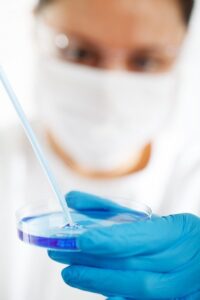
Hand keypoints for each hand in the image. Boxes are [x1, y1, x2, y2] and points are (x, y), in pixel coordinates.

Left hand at [49, 191, 199, 298]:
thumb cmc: (178, 235)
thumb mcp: (156, 219)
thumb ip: (115, 211)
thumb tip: (74, 200)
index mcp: (176, 232)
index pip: (138, 238)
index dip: (108, 240)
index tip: (80, 238)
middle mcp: (177, 262)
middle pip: (130, 265)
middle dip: (92, 262)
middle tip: (61, 255)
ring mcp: (176, 287)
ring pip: (133, 287)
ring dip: (98, 280)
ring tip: (70, 273)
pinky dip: (116, 294)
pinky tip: (97, 288)